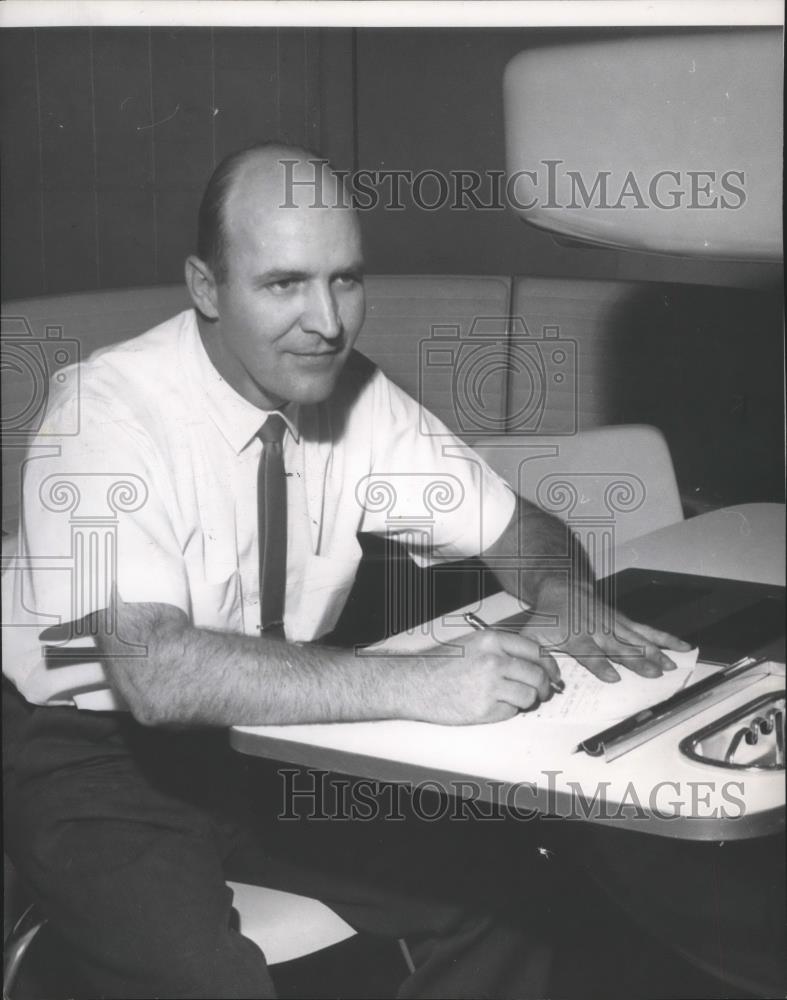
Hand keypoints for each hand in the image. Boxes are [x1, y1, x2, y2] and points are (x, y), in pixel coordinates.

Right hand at [408, 629, 562, 724]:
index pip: (536, 651)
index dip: (550, 664)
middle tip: (544, 691)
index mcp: (492, 640)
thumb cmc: (439, 664)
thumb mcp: (472, 643)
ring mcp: (490, 686)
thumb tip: (532, 663)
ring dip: (527, 700)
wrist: (414, 683)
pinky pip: (511, 713)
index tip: (553, 673)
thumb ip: (501, 650)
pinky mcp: (484, 709)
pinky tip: (493, 705)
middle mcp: (494, 661)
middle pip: (537, 675)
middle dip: (545, 686)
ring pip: (529, 696)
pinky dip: (508, 711)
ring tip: (514, 699)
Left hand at [527, 576, 691, 682]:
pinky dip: (664, 638)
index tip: (613, 677)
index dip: (600, 664)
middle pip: (619, 646)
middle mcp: (597, 629)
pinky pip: (646, 630)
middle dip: (636, 660)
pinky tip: (681, 646)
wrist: (560, 587)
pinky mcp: (624, 620)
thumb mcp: (534, 637)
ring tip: (670, 665)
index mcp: (574, 637)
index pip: (589, 652)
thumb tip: (547, 681)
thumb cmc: (548, 618)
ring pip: (636, 638)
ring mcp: (613, 623)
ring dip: (654, 652)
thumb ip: (538, 659)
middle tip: (654, 673)